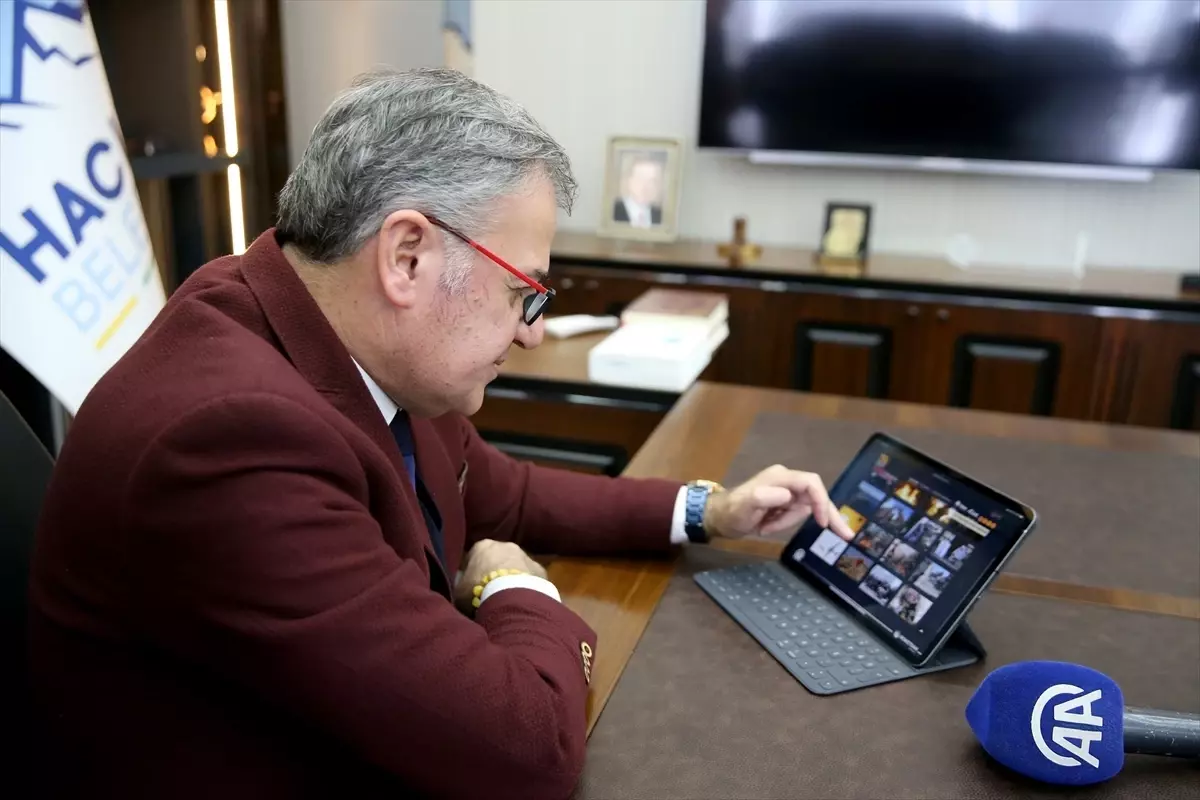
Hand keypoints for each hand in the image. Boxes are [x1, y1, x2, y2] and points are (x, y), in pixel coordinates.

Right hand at [455, 539, 548, 611]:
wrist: (511, 598)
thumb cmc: (478, 591)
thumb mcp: (459, 590)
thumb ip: (460, 583)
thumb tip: (461, 583)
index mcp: (482, 546)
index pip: (474, 555)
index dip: (472, 571)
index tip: (471, 586)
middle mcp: (506, 545)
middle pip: (498, 558)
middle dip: (495, 572)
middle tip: (491, 592)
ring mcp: (526, 556)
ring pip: (517, 567)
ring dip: (513, 579)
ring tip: (508, 599)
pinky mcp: (541, 571)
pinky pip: (531, 579)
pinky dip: (527, 588)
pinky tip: (523, 602)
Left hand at [704, 464, 855, 540]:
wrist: (718, 518)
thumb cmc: (731, 511)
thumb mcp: (746, 505)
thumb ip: (764, 497)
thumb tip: (787, 496)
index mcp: (780, 477)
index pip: (811, 484)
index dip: (822, 501)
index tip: (823, 523)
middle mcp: (786, 481)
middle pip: (815, 496)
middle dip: (828, 514)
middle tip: (846, 535)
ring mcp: (785, 492)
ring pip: (804, 509)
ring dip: (788, 523)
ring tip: (765, 528)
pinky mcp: (783, 503)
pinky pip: (794, 515)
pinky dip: (784, 524)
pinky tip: (766, 527)